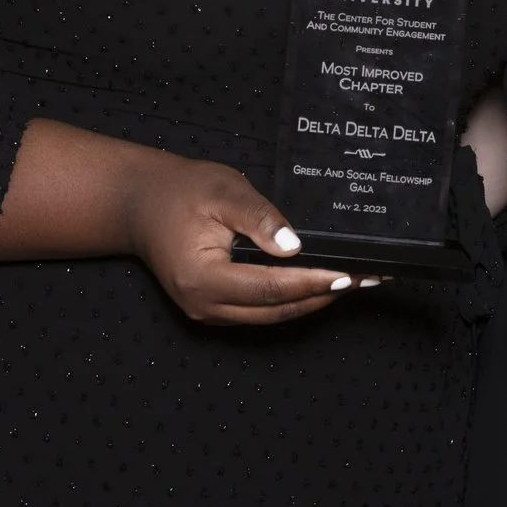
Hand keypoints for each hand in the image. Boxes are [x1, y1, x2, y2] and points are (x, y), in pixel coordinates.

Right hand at [122, 154, 358, 325]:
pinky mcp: (214, 309)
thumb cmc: (180, 192)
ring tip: (352, 283)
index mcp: (202, 278)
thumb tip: (295, 247)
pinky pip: (260, 311)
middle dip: (323, 296)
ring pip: (270, 315)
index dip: (312, 282)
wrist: (140, 203)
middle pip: (275, 309)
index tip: (349, 275)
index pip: (269, 287)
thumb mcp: (223, 191)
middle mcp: (204, 305)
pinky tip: (319, 286)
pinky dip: (291, 299)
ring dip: (311, 301)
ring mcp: (208, 313)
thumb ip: (260, 218)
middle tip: (366, 281)